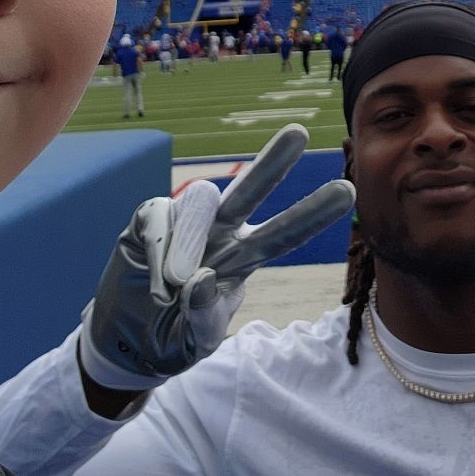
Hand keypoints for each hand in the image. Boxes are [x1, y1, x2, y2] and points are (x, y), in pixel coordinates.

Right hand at [79, 124, 354, 390]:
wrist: (126, 341)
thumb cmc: (174, 337)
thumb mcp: (195, 342)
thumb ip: (204, 317)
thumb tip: (202, 279)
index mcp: (245, 257)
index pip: (284, 233)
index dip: (312, 213)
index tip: (348, 189)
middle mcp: (221, 231)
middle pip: (250, 190)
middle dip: (273, 162)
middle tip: (300, 133)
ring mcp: (186, 222)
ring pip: (200, 202)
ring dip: (189, 242)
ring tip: (175, 285)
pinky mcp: (151, 219)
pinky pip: (158, 217)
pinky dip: (157, 248)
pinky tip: (155, 279)